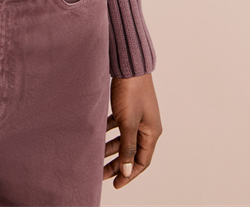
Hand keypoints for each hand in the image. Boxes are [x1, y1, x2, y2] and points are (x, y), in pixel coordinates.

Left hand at [103, 73, 161, 188]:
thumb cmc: (131, 92)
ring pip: (124, 139)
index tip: (115, 184)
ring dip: (112, 148)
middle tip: (101, 174)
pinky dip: (109, 132)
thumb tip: (127, 171)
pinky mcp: (128, 107)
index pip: (142, 162)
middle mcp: (147, 126)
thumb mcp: (128, 122)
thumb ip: (127, 147)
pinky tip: (98, 135)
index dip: (129, 175)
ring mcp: (138, 116)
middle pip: (132, 152)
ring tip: (97, 157)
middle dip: (118, 164)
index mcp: (152, 133)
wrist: (129, 64)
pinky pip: (119, 126)